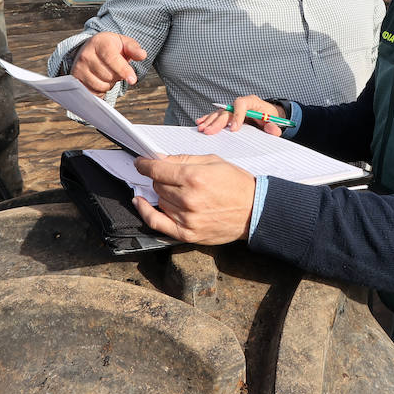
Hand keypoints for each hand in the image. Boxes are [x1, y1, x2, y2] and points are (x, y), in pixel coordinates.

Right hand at [71, 32, 146, 94]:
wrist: (91, 48)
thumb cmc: (111, 47)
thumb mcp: (124, 43)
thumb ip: (134, 48)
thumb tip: (142, 55)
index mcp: (99, 42)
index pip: (112, 59)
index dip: (124, 70)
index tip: (133, 80)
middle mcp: (86, 54)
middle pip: (109, 75)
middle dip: (117, 76)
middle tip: (116, 69)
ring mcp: (79, 67)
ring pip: (101, 85)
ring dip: (109, 83)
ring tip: (107, 73)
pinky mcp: (75, 79)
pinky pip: (93, 92)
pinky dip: (100, 89)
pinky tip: (100, 80)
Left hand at [133, 154, 255, 243]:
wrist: (254, 210)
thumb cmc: (236, 184)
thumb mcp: (212, 161)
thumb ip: (183, 159)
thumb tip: (159, 159)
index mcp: (194, 177)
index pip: (157, 170)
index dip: (145, 164)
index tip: (141, 162)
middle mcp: (188, 199)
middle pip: (157, 185)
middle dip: (160, 178)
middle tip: (170, 175)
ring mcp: (187, 218)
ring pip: (159, 200)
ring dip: (162, 193)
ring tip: (177, 190)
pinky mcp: (188, 233)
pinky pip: (157, 222)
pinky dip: (145, 212)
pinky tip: (139, 203)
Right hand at [195, 95, 281, 134]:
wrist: (267, 114)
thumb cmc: (269, 116)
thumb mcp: (274, 121)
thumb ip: (274, 126)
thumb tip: (273, 130)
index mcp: (251, 102)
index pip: (241, 104)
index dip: (237, 116)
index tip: (233, 129)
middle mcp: (240, 104)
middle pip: (227, 110)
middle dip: (217, 121)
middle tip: (210, 131)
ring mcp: (233, 108)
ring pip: (219, 113)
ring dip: (210, 121)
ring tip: (202, 128)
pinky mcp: (228, 114)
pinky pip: (217, 115)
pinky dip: (208, 119)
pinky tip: (200, 123)